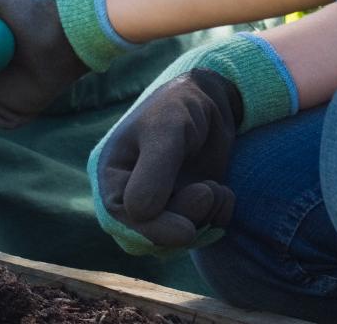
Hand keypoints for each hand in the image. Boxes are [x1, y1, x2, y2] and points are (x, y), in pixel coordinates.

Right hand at [87, 32, 297, 255]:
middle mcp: (132, 195)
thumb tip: (139, 214)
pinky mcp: (188, 207)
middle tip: (208, 192)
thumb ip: (153, 172)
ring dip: (205, 218)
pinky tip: (224, 192)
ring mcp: (161, 204)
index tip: (187, 231)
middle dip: (184, 222)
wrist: (210, 99)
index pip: (123, 220)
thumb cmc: (179, 106)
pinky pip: (203, 231)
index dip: (154, 232)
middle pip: (151, 237)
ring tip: (217, 187)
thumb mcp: (165, 131)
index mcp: (112, 176)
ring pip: (178, 238)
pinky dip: (218, 218)